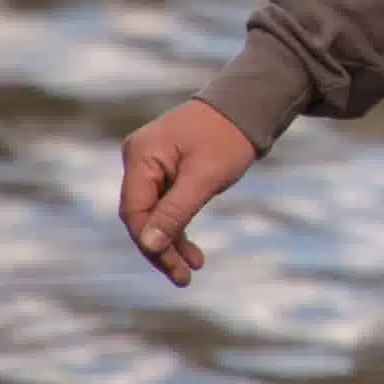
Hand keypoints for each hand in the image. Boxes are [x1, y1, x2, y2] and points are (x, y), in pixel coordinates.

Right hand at [118, 100, 256, 287]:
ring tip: (189, 272)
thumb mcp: (205, 177)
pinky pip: (166, 205)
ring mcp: (150, 164)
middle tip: (183, 278)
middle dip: (161, 248)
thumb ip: (175, 210)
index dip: (150, 242)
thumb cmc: (228, 136)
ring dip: (171, 243)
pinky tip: (192, 254)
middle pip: (142, 215)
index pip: (135, 210)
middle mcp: (138, 159)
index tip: (171, 268)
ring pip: (154, 214)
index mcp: (141, 155)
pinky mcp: (165, 170)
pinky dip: (178, 227)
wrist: (248, 106)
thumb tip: (148, 246)